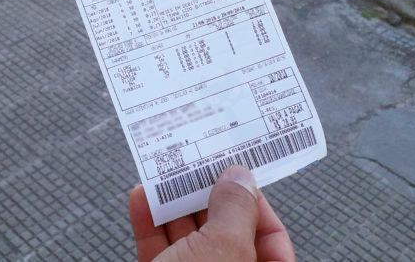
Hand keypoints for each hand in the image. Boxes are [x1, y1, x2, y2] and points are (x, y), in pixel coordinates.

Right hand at [129, 166, 294, 261]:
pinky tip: (143, 199)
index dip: (254, 201)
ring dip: (174, 204)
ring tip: (167, 173)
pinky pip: (158, 249)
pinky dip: (149, 223)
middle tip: (198, 164)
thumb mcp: (223, 249)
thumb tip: (238, 178)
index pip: (271, 236)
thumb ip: (234, 210)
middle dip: (207, 196)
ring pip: (188, 238)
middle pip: (224, 231)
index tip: (236, 173)